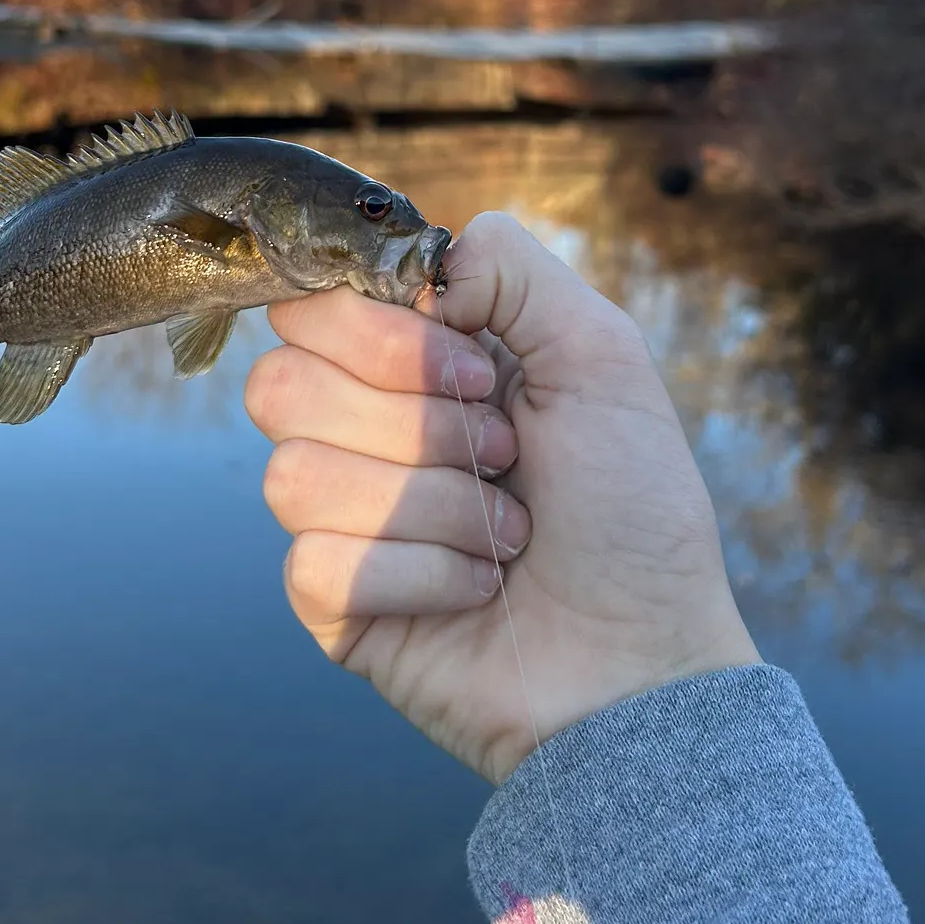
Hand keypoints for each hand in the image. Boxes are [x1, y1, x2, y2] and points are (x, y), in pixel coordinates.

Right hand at [244, 211, 760, 783]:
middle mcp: (365, 432)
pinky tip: (476, 592)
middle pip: (280, 383)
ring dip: (430, 505)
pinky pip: (317, 562)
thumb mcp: (600, 353)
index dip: (384, 336)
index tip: (483, 373)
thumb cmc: (634, 509)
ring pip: (293, 474)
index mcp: (415, 364)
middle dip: (415, 424)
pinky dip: (421, 574)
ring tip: (506, 536)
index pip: (311, 307)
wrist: (644, 658)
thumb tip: (419, 268)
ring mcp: (344, 520)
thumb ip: (510, 265)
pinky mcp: (335, 603)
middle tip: (504, 456)